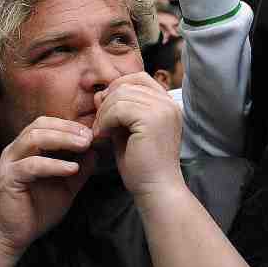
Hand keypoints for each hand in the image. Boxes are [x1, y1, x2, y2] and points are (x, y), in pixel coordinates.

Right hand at [0, 116, 96, 256]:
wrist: (14, 235)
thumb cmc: (37, 209)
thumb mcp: (66, 186)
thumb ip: (80, 169)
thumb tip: (96, 152)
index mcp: (27, 149)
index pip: (47, 124)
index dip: (70, 125)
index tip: (92, 132)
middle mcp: (16, 151)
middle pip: (40, 125)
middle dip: (68, 128)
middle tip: (90, 136)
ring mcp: (10, 163)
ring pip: (34, 138)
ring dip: (62, 139)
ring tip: (84, 146)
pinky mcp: (9, 178)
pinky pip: (32, 165)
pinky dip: (54, 164)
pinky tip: (72, 169)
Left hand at [92, 72, 185, 200]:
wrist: (155, 188)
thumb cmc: (142, 164)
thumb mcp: (126, 130)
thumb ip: (116, 109)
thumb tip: (99, 93)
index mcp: (167, 104)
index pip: (138, 78)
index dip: (117, 90)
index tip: (107, 114)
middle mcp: (168, 103)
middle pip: (126, 84)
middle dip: (107, 102)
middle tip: (100, 125)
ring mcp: (163, 110)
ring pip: (120, 95)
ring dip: (103, 113)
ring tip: (101, 133)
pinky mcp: (152, 119)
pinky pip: (119, 108)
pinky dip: (105, 120)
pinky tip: (103, 136)